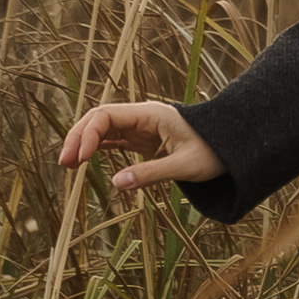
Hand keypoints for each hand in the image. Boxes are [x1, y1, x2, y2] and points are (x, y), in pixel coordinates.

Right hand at [58, 100, 223, 194]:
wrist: (233, 147)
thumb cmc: (214, 153)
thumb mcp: (184, 166)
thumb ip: (150, 174)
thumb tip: (115, 184)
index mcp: (150, 114)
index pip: (106, 115)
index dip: (88, 134)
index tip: (78, 158)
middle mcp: (142, 116)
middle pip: (99, 118)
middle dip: (79, 138)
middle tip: (65, 164)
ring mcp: (141, 127)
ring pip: (103, 128)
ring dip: (85, 143)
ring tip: (69, 165)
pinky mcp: (143, 139)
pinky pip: (114, 139)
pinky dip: (97, 148)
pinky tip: (84, 161)